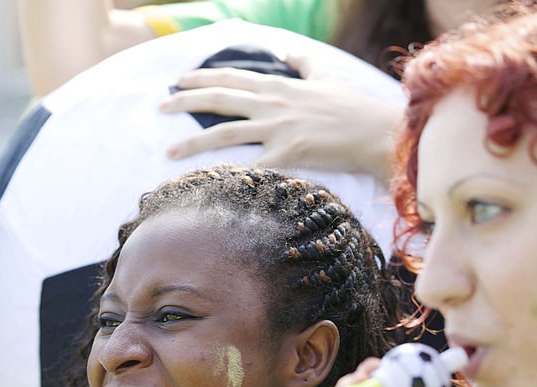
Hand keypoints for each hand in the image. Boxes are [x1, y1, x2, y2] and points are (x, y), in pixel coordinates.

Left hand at [159, 53, 401, 182]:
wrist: (377, 131)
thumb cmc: (354, 107)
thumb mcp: (327, 78)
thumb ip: (305, 65)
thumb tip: (290, 53)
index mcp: (279, 86)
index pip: (231, 78)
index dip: (202, 78)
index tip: (178, 81)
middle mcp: (273, 105)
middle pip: (220, 100)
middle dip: (185, 102)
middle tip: (159, 106)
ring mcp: (279, 129)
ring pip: (226, 133)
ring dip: (193, 143)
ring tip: (169, 151)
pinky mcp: (288, 155)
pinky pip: (252, 166)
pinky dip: (229, 174)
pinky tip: (207, 182)